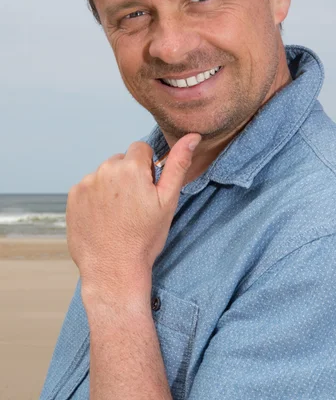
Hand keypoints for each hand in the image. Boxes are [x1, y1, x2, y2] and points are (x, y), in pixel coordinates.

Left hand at [66, 133, 200, 302]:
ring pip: (105, 174)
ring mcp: (86, 183)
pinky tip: (104, 218)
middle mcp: (104, 170)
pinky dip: (96, 197)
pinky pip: (88, 187)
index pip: (141, 149)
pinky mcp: (73, 197)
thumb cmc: (144, 238)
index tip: (148, 190)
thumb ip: (178, 164)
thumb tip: (192, 137)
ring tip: (119, 214)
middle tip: (135, 205)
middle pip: (121, 161)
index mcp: (130, 167)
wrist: (114, 269)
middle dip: (129, 175)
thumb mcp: (168, 201)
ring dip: (112, 186)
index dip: (147, 168)